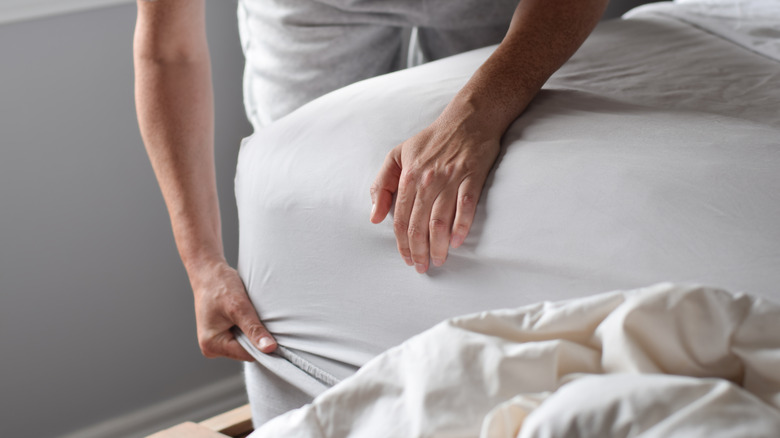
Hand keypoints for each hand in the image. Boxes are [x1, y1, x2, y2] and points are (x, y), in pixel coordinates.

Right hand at [190, 260, 276, 360]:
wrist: (209, 272)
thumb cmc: (219, 285)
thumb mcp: (239, 307)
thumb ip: (254, 329)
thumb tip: (269, 348)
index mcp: (212, 344)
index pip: (247, 355)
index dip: (263, 346)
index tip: (277, 337)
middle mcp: (212, 347)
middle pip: (246, 351)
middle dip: (256, 337)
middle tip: (261, 319)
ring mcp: (217, 341)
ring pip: (246, 344)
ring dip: (253, 331)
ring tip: (251, 315)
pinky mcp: (223, 334)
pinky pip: (242, 336)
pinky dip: (249, 327)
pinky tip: (248, 316)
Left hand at [370, 103, 500, 272]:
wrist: (468, 118)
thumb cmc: (432, 139)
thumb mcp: (398, 155)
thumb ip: (383, 185)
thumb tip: (374, 216)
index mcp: (408, 177)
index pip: (400, 218)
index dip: (401, 243)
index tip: (407, 258)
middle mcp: (427, 180)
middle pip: (418, 225)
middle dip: (418, 251)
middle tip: (422, 267)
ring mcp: (450, 179)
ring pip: (439, 221)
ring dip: (438, 246)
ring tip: (439, 261)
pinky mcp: (472, 177)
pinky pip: (465, 206)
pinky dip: (461, 226)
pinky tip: (457, 242)